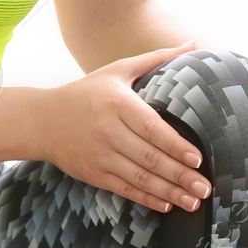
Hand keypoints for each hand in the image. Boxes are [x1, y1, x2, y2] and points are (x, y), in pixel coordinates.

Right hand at [35, 41, 211, 212]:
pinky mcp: (93, 174)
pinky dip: (146, 198)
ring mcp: (99, 155)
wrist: (42, 120)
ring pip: (139, 178)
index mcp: (117, 104)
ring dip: (169, 192)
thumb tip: (192, 43)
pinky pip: (124, 189)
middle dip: (180, 175)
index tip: (197, 159)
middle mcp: (108, 131)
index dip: (175, 146)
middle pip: (150, 158)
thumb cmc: (86, 92)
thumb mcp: (117, 70)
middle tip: (205, 188)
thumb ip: (156, 58)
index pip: (151, 128)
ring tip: (193, 202)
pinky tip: (166, 204)